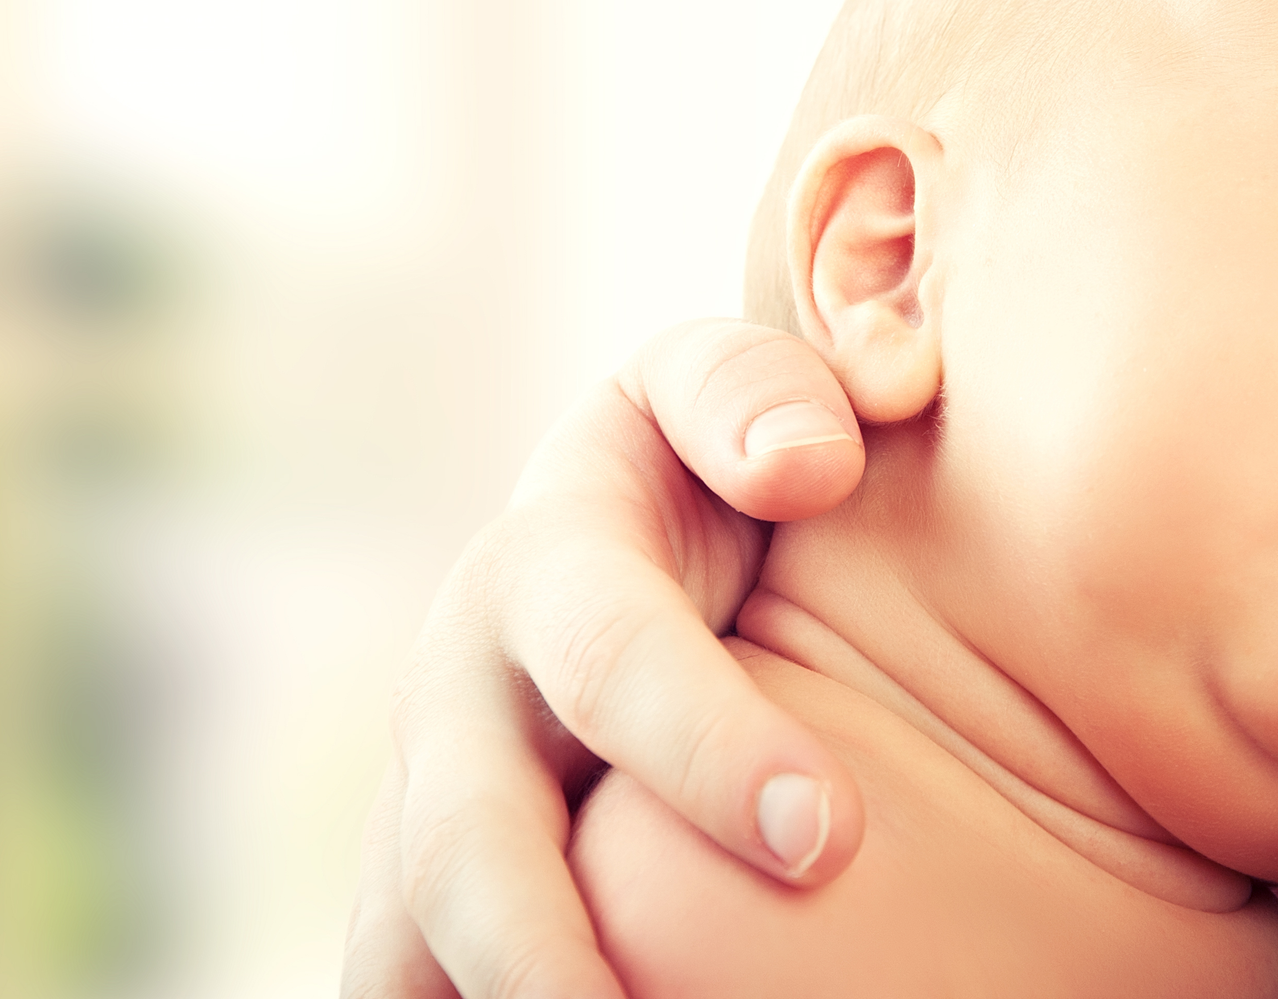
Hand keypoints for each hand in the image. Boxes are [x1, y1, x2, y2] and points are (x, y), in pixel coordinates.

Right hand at [341, 321, 868, 998]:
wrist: (626, 525)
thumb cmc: (712, 456)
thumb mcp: (734, 384)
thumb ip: (772, 390)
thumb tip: (811, 463)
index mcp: (545, 557)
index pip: (607, 652)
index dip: (706, 747)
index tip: (826, 838)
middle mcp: (462, 690)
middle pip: (466, 842)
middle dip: (549, 947)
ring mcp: (431, 798)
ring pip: (406, 942)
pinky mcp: (431, 884)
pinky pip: (412, 979)